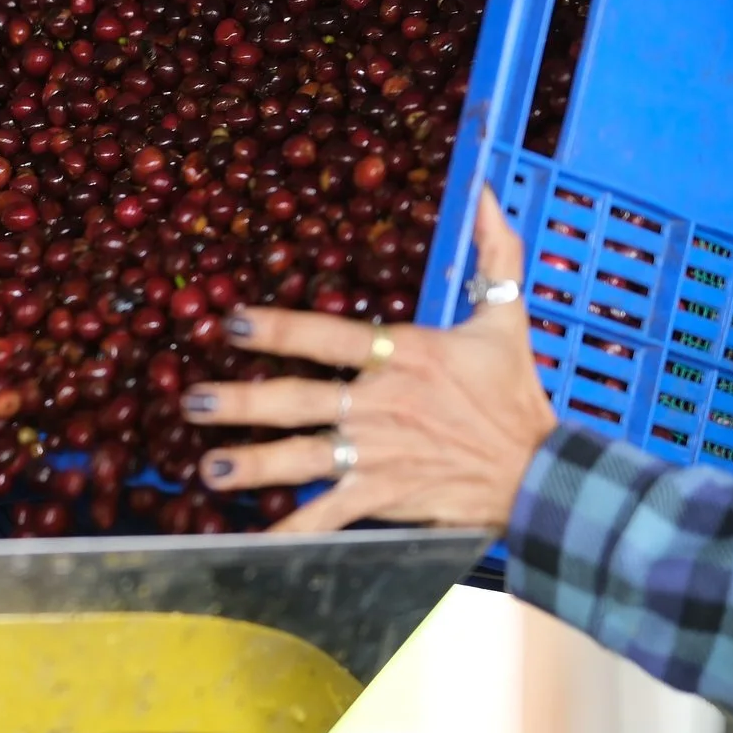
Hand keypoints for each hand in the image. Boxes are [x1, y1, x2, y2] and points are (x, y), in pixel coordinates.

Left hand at [179, 187, 555, 534]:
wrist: (540, 472)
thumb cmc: (516, 394)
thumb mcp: (506, 316)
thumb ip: (493, 251)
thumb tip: (484, 191)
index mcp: (404, 355)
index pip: (329, 336)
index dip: (278, 329)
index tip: (229, 323)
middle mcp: (381, 404)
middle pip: (298, 400)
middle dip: (241, 403)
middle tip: (192, 401)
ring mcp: (378, 454)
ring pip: (302, 459)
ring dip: (252, 465)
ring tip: (208, 469)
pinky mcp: (383, 495)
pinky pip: (329, 516)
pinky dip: (292, 532)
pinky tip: (251, 541)